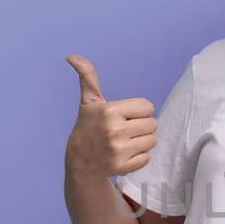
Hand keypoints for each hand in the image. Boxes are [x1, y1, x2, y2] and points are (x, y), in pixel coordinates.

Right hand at [65, 54, 158, 178]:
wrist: (80, 161)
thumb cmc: (88, 126)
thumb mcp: (89, 102)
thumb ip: (87, 77)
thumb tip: (71, 56)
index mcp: (109, 111)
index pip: (148, 107)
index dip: (139, 111)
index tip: (124, 116)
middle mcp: (114, 130)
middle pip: (153, 124)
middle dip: (141, 126)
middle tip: (125, 130)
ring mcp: (118, 150)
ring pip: (152, 140)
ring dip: (142, 141)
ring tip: (125, 142)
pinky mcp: (123, 167)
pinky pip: (147, 158)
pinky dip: (139, 157)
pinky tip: (124, 155)